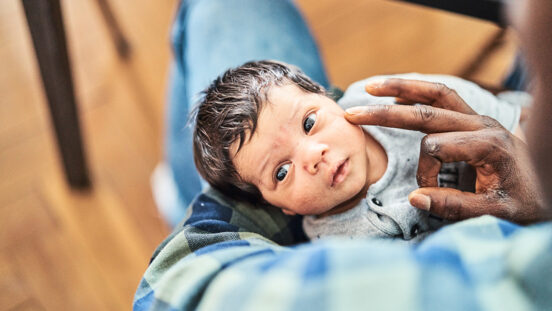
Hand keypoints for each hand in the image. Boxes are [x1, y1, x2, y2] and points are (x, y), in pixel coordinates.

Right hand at [345, 78, 548, 223]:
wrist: (548, 189)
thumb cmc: (526, 202)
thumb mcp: (496, 212)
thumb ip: (456, 207)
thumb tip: (415, 198)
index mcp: (489, 144)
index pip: (434, 148)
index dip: (426, 174)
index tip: (432, 194)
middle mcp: (482, 124)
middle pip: (426, 111)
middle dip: (387, 113)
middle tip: (354, 113)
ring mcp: (478, 118)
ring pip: (434, 93)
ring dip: (401, 88)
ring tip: (371, 87)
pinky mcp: (473, 120)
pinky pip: (442, 98)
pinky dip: (416, 94)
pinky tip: (396, 96)